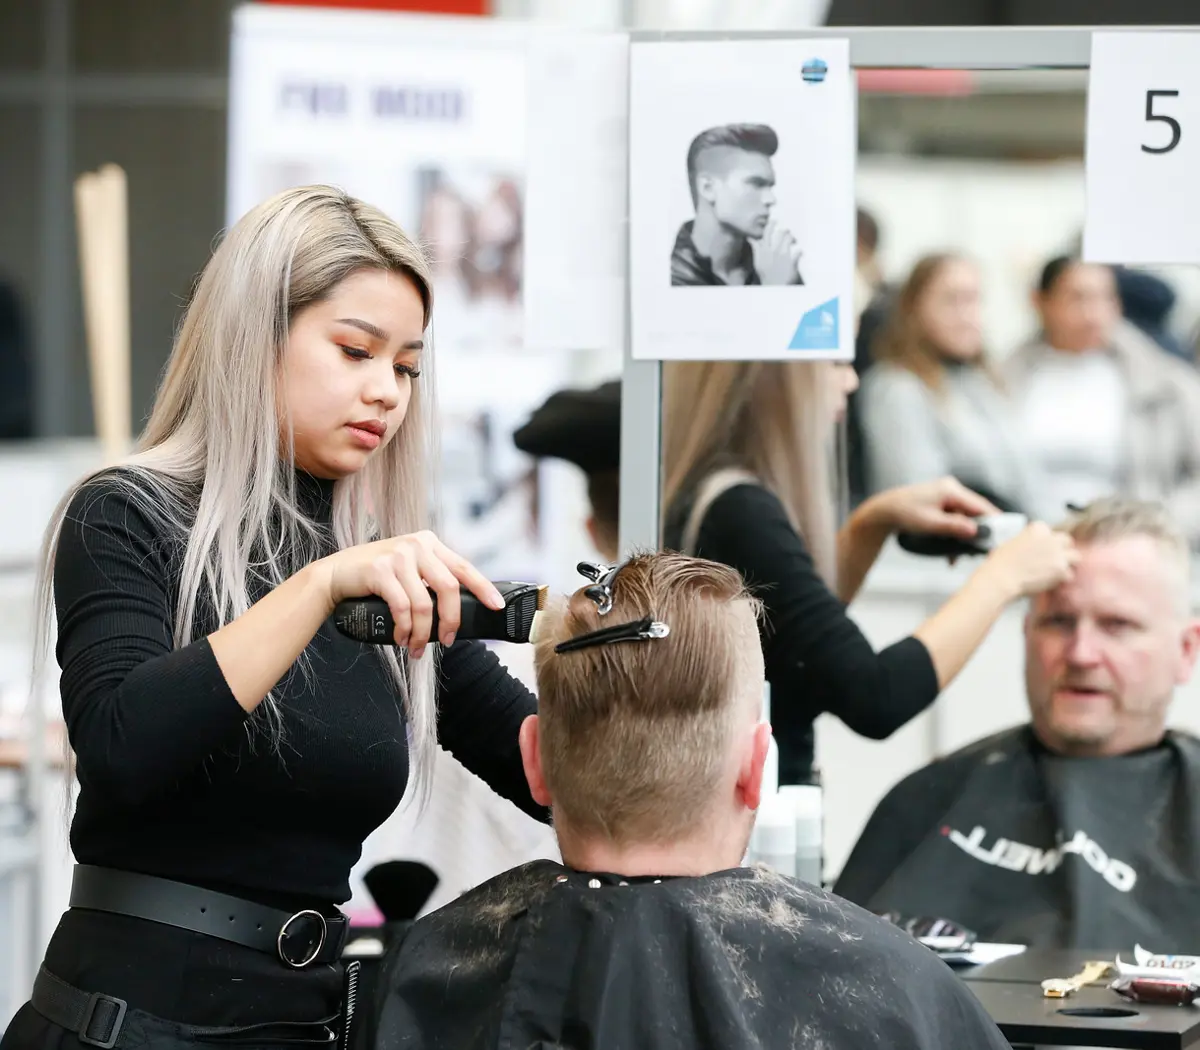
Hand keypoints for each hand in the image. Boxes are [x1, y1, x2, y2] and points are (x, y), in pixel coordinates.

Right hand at [318, 531, 502, 656]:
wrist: (334, 575)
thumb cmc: (375, 578)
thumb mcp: (408, 569)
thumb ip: (430, 578)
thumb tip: (457, 610)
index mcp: (429, 543)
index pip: (464, 567)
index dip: (483, 588)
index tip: (496, 607)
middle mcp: (417, 545)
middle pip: (449, 588)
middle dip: (451, 620)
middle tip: (447, 640)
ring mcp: (398, 555)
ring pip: (425, 603)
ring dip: (422, 632)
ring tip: (415, 647)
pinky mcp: (380, 570)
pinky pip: (402, 607)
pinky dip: (405, 628)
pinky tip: (401, 637)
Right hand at [755, 220, 801, 285]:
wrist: (773, 287)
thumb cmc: (765, 275)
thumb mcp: (757, 262)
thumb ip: (756, 249)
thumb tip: (751, 238)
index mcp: (764, 250)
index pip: (766, 234)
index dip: (769, 226)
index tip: (772, 221)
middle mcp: (773, 251)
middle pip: (778, 234)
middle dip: (783, 229)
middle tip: (785, 227)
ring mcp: (783, 256)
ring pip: (788, 239)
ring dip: (791, 237)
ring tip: (792, 238)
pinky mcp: (791, 262)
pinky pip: (798, 252)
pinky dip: (800, 251)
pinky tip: (800, 251)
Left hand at [864, 477, 999, 540]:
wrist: (884, 511)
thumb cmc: (903, 513)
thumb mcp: (930, 524)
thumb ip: (954, 527)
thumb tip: (976, 531)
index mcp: (950, 490)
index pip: (980, 505)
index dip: (993, 521)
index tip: (1005, 535)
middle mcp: (951, 490)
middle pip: (974, 513)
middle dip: (978, 533)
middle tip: (982, 551)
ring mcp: (946, 496)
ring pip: (965, 519)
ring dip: (964, 537)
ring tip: (962, 556)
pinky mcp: (941, 505)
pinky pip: (955, 520)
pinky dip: (955, 534)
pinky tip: (951, 553)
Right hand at [981, 521, 1078, 598]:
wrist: (1001, 577)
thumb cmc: (1000, 562)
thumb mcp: (1012, 542)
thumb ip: (1028, 541)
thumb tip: (1033, 548)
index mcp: (1038, 529)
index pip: (1050, 531)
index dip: (1047, 541)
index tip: (1042, 548)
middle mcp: (1050, 538)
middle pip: (1067, 541)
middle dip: (1062, 549)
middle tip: (1054, 559)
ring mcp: (1058, 554)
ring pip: (1075, 557)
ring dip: (1067, 563)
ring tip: (1056, 571)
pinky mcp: (1061, 569)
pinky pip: (1069, 575)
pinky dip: (1062, 579)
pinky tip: (1051, 582)